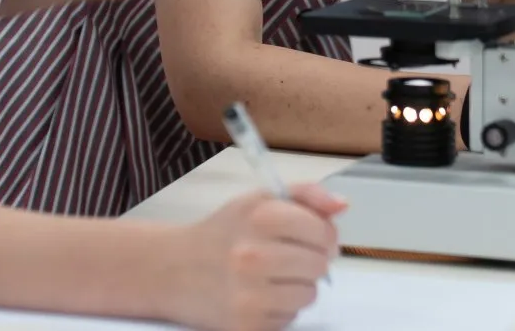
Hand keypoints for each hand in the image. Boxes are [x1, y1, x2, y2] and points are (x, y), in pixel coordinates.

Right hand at [168, 184, 345, 330]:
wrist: (172, 269)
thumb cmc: (223, 233)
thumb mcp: (258, 201)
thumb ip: (306, 196)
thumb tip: (342, 206)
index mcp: (260, 216)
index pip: (322, 231)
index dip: (321, 235)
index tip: (309, 236)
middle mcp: (254, 255)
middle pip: (319, 265)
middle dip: (309, 261)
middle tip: (287, 257)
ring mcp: (250, 294)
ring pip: (308, 295)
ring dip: (296, 287)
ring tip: (270, 277)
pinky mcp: (246, 325)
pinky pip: (289, 319)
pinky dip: (279, 309)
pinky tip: (257, 295)